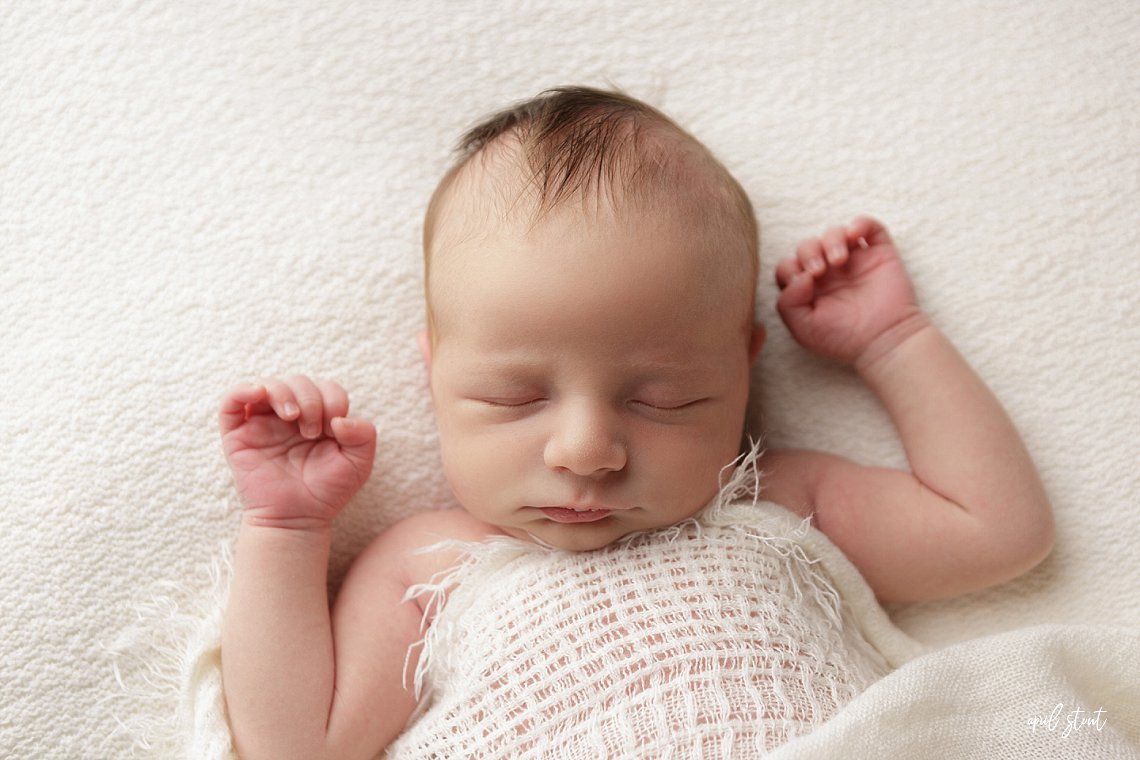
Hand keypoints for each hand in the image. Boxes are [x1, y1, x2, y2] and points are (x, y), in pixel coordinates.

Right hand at [220, 376, 376, 527]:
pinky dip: (243, 389)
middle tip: (312, 431)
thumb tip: (340, 418)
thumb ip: (364, 435)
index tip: (334, 430)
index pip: (327, 388)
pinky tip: (259, 393)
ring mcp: (263, 423)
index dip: (333, 400)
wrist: (297, 519)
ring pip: (268, 385)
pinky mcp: (238, 434)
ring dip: (283, 393)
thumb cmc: (327, 491)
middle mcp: (290, 416)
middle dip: (310, 399)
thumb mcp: (359, 463)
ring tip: (292, 417)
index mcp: (319, 417)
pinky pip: (232, 401)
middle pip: (298, 382)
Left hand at [775, 217, 922, 365]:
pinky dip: (860, 223)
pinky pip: (869, 226)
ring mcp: (854, 261)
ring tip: (838, 261)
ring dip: (831, 240)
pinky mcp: (879, 254)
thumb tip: (797, 276)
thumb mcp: (803, 328)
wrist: (884, 341)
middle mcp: (829, 272)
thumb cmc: (843, 339)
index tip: (804, 284)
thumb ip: (788, 302)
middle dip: (808, 253)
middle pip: (808, 246)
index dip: (789, 269)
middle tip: (819, 272)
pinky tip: (854, 235)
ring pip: (835, 233)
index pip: (788, 266)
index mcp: (808, 288)